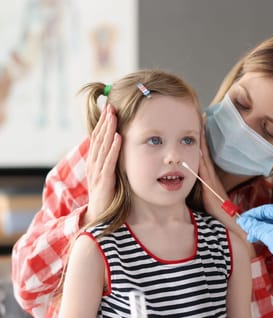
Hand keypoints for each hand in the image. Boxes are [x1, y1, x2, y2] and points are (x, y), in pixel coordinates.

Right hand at [84, 104, 121, 224]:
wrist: (100, 220)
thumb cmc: (109, 199)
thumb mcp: (113, 177)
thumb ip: (116, 165)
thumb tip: (125, 151)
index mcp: (96, 164)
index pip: (99, 139)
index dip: (104, 124)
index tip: (110, 109)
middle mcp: (94, 166)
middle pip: (99, 139)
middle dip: (105, 122)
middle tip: (111, 105)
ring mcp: (98, 173)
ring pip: (102, 147)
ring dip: (108, 130)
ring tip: (113, 115)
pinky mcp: (104, 182)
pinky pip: (109, 162)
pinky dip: (113, 148)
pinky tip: (118, 137)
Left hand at [198, 120, 254, 256]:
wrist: (232, 228)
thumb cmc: (220, 219)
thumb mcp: (207, 204)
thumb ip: (202, 194)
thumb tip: (188, 188)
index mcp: (210, 180)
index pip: (203, 157)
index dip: (200, 142)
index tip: (196, 126)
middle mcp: (212, 177)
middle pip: (204, 151)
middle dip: (201, 135)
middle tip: (199, 115)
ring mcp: (212, 180)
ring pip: (204, 155)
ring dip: (201, 140)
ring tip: (199, 122)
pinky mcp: (211, 185)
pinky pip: (205, 166)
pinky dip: (202, 154)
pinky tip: (197, 144)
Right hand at [237, 204, 272, 291]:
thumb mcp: (270, 236)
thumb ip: (255, 227)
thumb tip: (243, 221)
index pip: (267, 209)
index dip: (253, 215)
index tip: (242, 221)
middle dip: (260, 225)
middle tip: (249, 233)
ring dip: (268, 231)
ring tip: (258, 240)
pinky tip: (271, 243)